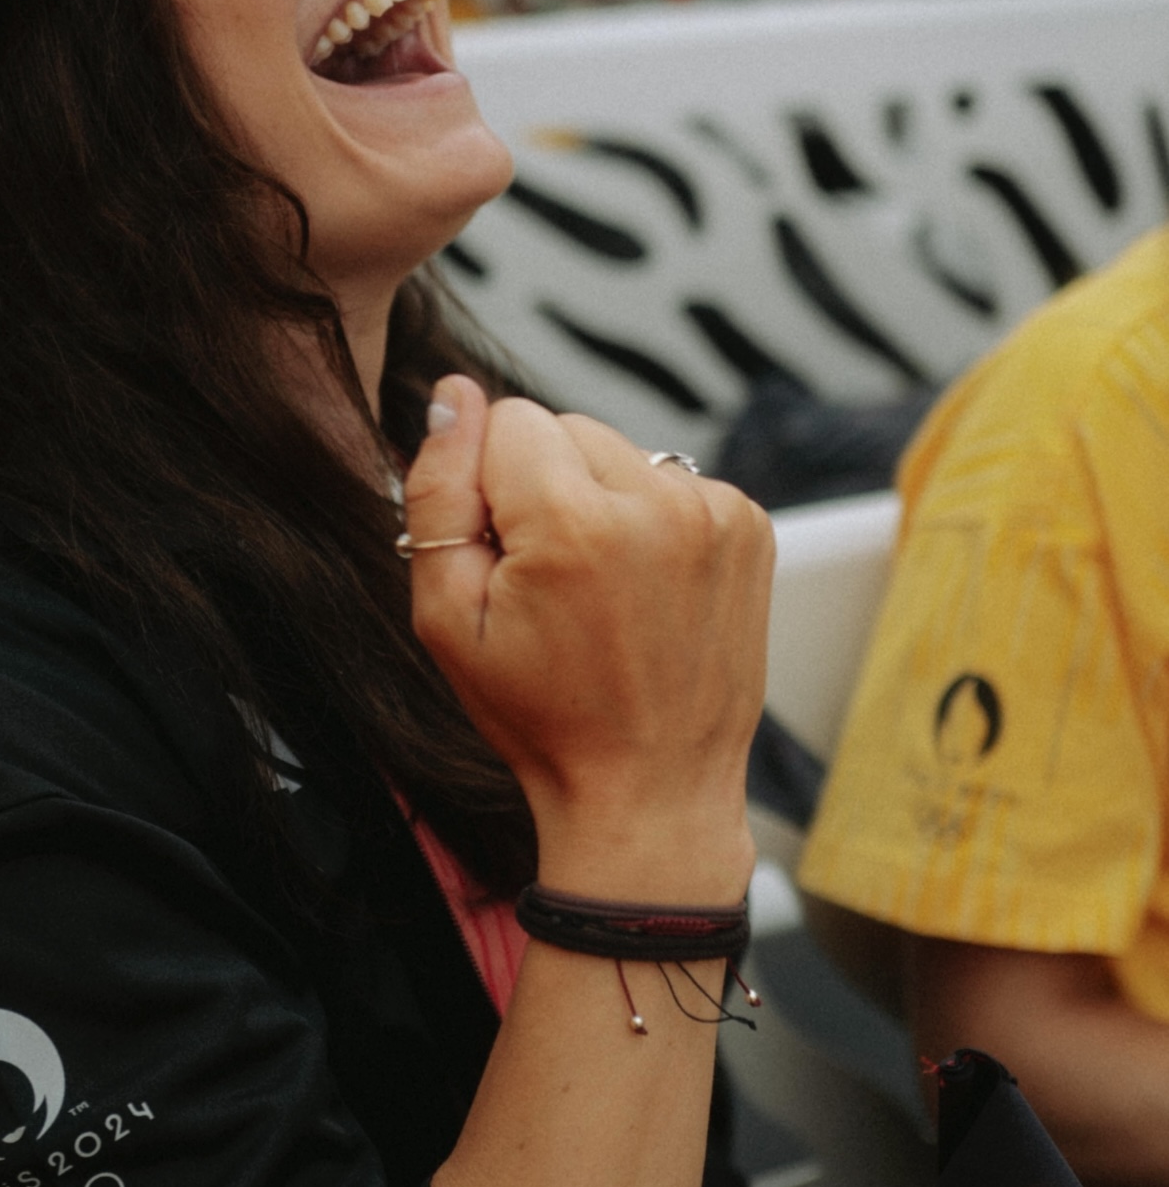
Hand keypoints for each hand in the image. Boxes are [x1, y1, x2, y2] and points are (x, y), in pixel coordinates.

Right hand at [405, 379, 769, 899]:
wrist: (651, 790)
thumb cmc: (541, 716)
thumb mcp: (449, 618)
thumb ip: (438, 494)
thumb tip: (452, 396)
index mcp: (574, 523)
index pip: (506, 419)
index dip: (487, 489)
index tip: (506, 560)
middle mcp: (657, 502)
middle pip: (563, 426)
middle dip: (544, 487)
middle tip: (550, 583)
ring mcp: (714, 511)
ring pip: (617, 451)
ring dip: (599, 500)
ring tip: (601, 590)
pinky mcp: (748, 524)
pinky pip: (670, 480)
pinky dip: (649, 520)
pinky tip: (642, 590)